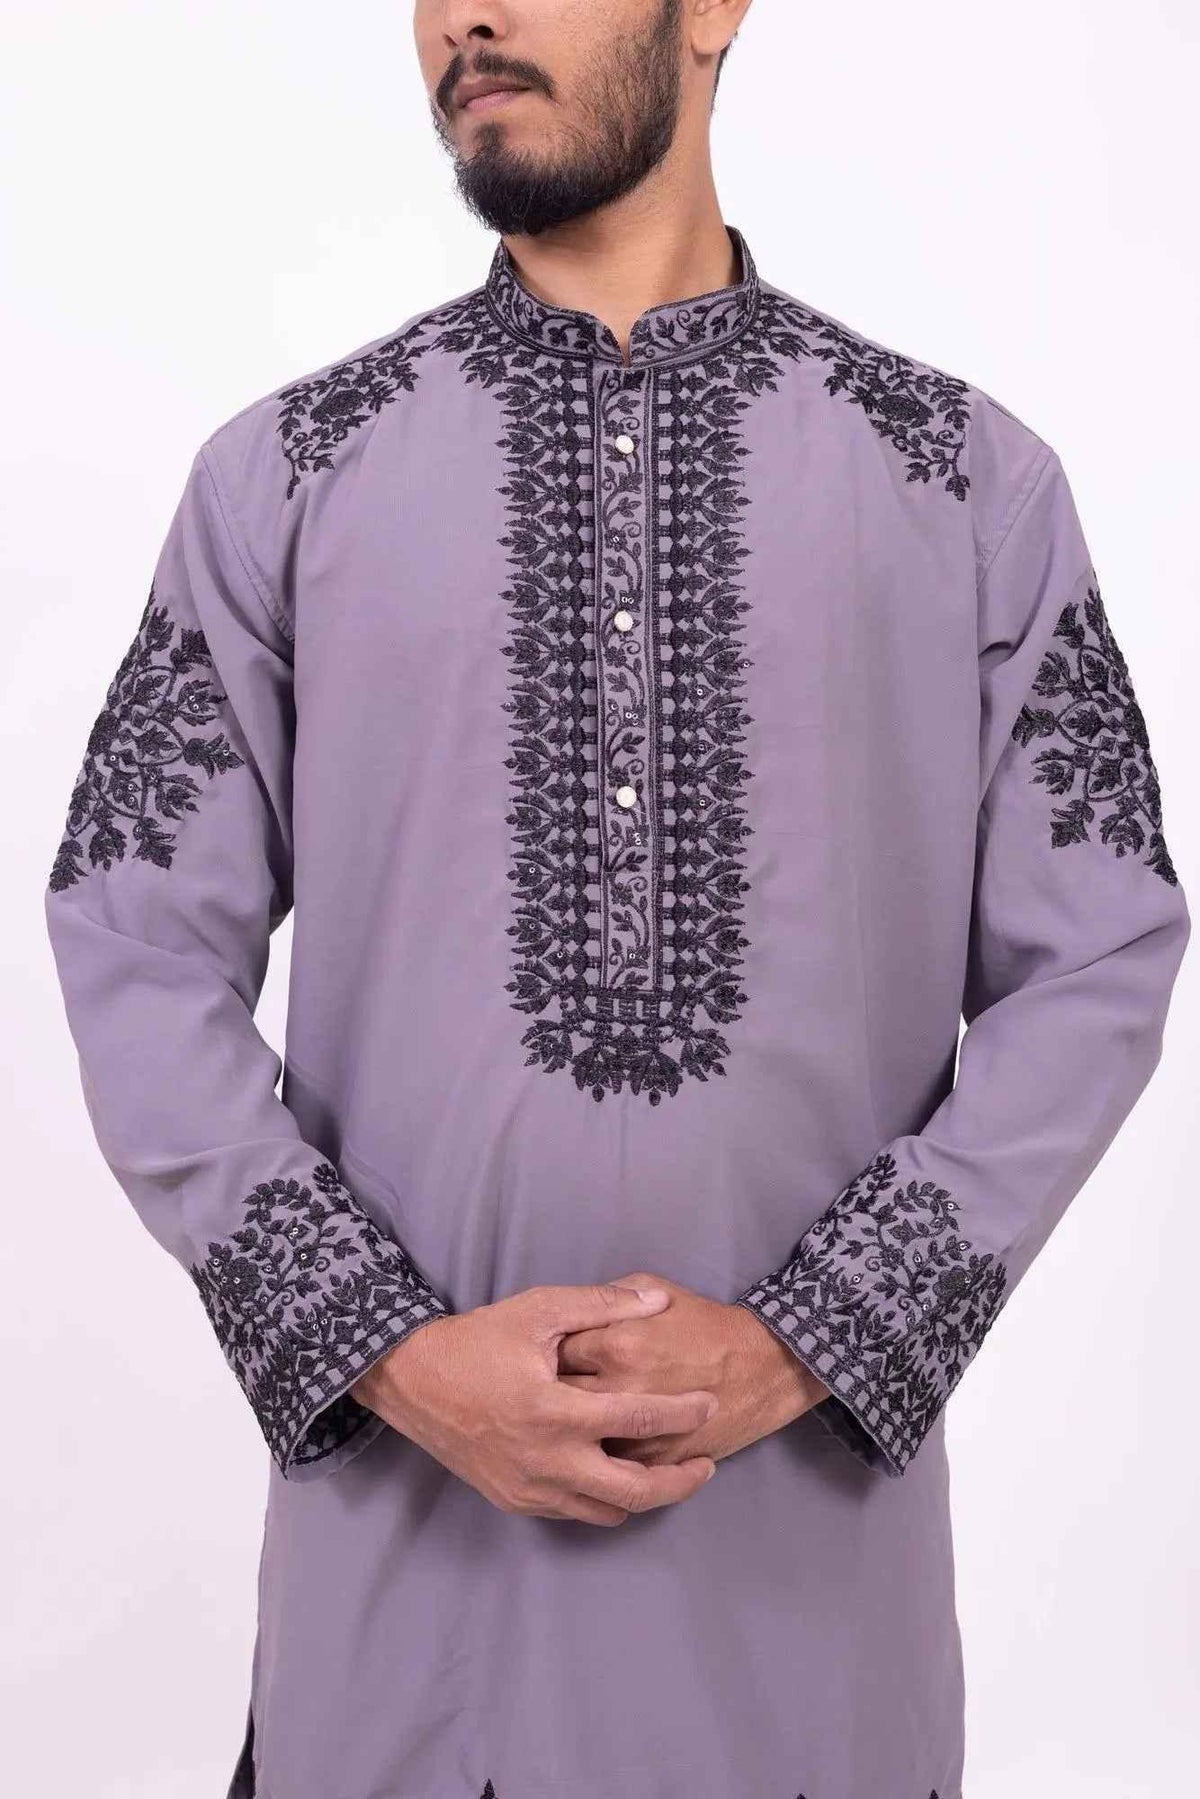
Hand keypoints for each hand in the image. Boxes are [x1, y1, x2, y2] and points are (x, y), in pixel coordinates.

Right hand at [350, 1281, 720, 1525]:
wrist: (412, 1381)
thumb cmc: (477, 1340)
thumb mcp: (538, 1310)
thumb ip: (602, 1305)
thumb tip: (657, 1301)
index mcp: (556, 1412)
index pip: (639, 1420)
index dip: (683, 1414)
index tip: (709, 1404)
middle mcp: (546, 1461)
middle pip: (634, 1492)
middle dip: (679, 1483)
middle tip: (706, 1464)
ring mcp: (530, 1488)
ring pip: (607, 1513)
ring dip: (644, 1497)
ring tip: (669, 1473)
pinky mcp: (515, 1500)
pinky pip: (574, 1512)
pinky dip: (604, 1500)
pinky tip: (617, 1475)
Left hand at [556, 1272, 830, 1466]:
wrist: (762, 1365)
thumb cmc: (706, 1323)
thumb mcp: (658, 1290)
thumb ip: (611, 1299)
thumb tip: (572, 1315)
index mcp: (616, 1344)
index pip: (556, 1353)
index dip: (546, 1355)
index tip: (544, 1357)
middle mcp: (620, 1390)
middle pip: (559, 1402)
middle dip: (547, 1397)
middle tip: (548, 1394)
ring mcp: (638, 1433)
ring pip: (580, 1444)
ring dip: (568, 1436)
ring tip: (565, 1424)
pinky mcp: (656, 1462)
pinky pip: (610, 1469)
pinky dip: (597, 1461)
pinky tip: (591, 1449)